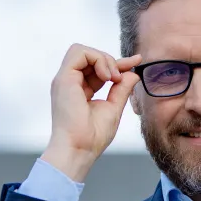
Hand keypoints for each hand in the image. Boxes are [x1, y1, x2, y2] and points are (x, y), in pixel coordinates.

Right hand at [40, 44, 140, 181]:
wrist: (79, 149)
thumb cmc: (93, 137)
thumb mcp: (113, 108)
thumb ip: (121, 89)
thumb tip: (132, 73)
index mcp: (79, 90)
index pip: (98, 68)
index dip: (117, 62)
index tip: (137, 61)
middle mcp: (70, 83)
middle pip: (89, 56)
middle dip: (110, 60)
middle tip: (120, 78)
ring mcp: (65, 80)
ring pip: (82, 50)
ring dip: (103, 59)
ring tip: (112, 78)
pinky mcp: (63, 78)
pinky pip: (79, 52)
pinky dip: (97, 59)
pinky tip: (107, 77)